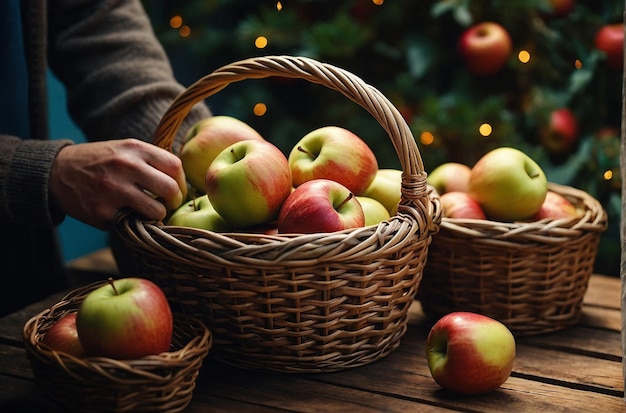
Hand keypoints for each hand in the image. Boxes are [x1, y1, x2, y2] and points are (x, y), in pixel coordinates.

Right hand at [50, 138, 186, 228]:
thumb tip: (182, 181)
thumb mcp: (125, 149)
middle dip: (174, 201)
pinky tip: (123, 214)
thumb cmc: (101, 161)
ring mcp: (113, 190)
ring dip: (156, 216)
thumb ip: (151, 160)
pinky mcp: (102, 211)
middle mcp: (125, 167)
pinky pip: (133, 224)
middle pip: (170, 189)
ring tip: (148, 212)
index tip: (177, 189)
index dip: (181, 182)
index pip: (174, 166)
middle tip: (167, 204)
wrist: (58, 171)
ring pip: (156, 211)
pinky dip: (132, 222)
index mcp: (134, 149)